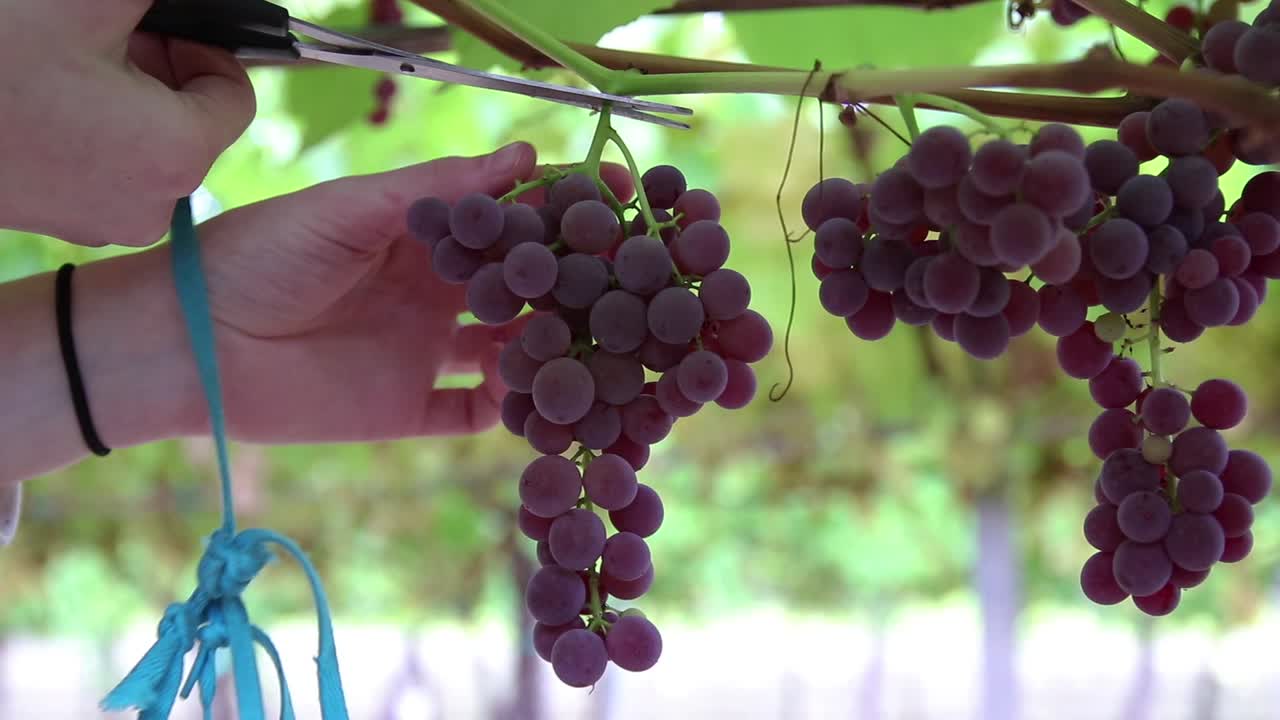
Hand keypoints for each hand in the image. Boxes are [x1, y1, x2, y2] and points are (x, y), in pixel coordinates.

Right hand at [0, 0, 254, 246]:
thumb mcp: (89, 2)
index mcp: (176, 155)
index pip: (233, 94)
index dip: (203, 46)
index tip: (153, 24)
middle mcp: (149, 204)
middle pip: (188, 119)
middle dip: (155, 66)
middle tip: (98, 32)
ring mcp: (96, 218)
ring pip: (140, 138)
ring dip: (116, 89)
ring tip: (56, 58)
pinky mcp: (53, 215)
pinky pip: (96, 161)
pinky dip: (82, 120)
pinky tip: (34, 89)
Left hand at [192, 142, 634, 440]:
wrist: (189, 346)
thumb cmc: (260, 258)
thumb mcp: (350, 211)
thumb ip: (436, 191)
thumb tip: (525, 155)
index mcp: (422, 237)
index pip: (506, 223)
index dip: (557, 214)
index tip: (613, 207)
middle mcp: (432, 293)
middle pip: (518, 290)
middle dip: (566, 288)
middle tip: (619, 288)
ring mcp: (422, 352)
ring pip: (506, 354)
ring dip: (545, 352)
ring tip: (589, 351)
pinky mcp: (405, 409)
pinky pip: (470, 413)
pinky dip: (504, 412)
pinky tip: (533, 405)